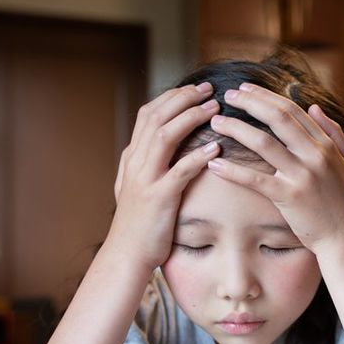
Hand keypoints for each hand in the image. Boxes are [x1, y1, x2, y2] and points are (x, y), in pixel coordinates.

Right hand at [107, 83, 221, 269]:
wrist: (126, 254)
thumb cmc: (138, 223)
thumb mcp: (135, 186)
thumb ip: (145, 163)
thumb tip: (156, 142)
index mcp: (133, 157)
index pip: (148, 114)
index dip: (171, 97)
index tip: (194, 88)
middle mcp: (136, 163)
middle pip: (156, 117)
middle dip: (183, 98)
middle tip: (209, 89)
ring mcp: (145, 179)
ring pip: (165, 136)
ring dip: (191, 118)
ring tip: (214, 108)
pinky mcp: (158, 198)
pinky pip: (179, 171)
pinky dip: (198, 156)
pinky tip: (216, 147)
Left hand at [204, 83, 343, 251]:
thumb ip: (333, 132)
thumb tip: (313, 107)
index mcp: (326, 144)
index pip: (292, 110)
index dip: (266, 96)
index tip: (246, 89)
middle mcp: (315, 155)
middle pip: (277, 118)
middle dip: (249, 102)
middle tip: (227, 94)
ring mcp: (302, 176)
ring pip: (263, 143)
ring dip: (236, 129)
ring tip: (216, 122)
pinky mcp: (289, 198)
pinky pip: (255, 180)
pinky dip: (233, 171)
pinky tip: (214, 164)